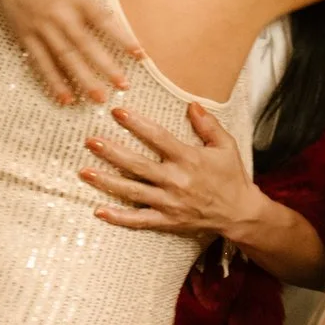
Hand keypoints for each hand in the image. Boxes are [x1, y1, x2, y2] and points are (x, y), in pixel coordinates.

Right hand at [0, 0, 137, 104]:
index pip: (103, 20)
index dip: (122, 38)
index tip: (139, 55)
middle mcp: (59, 14)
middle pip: (85, 45)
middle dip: (105, 67)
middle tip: (123, 86)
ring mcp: (41, 27)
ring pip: (65, 58)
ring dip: (82, 79)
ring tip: (98, 99)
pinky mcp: (26, 35)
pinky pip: (41, 62)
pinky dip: (52, 80)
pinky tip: (64, 98)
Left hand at [83, 104, 262, 242]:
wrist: (239, 213)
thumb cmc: (232, 177)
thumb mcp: (226, 146)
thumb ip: (208, 125)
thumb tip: (192, 104)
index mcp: (189, 159)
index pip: (158, 138)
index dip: (137, 124)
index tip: (117, 112)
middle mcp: (176, 180)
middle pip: (138, 165)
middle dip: (112, 153)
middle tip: (90, 141)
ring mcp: (169, 202)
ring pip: (133, 191)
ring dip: (107, 182)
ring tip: (84, 172)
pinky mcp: (167, 220)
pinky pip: (139, 220)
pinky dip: (118, 217)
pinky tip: (98, 211)